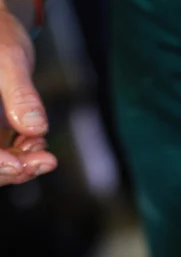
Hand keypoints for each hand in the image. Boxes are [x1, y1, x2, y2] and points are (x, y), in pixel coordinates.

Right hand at [0, 7, 56, 185]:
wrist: (2, 33)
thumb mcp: (9, 58)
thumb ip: (20, 93)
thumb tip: (35, 127)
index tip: (19, 164)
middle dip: (14, 169)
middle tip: (45, 161)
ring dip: (24, 165)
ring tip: (44, 150)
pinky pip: (9, 155)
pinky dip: (26, 155)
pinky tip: (38, 141)